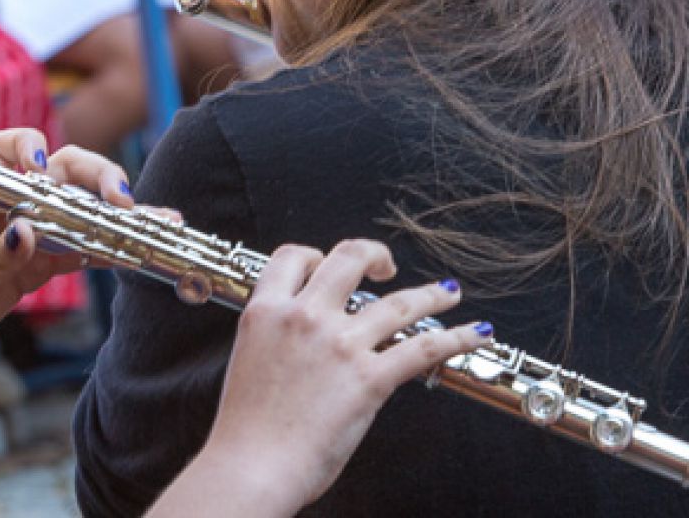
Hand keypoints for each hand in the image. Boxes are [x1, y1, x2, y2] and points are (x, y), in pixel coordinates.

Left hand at [0, 128, 133, 374]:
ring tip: (162, 220)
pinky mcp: (41, 266)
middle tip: (120, 199)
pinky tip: (142, 251)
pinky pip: (82, 251)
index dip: (25, 147)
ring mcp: (29, 237)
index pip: (0, 151)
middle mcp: (8, 212)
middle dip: (95, 176)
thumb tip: (30, 228)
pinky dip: (112, 250)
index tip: (39, 170)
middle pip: (59, 174)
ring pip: (80, 210)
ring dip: (118, 213)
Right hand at [193, 240, 490, 515]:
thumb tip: (300, 334)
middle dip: (374, 255)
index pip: (293, 257)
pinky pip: (423, 348)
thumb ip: (275, 336)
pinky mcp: (369, 378)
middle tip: (387, 266)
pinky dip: (456, 338)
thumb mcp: (249, 358)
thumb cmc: (245, 426)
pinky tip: (474, 333)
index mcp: (267, 310)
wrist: (252, 465)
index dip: (314, 255)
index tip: (328, 266)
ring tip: (448, 292)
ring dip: (430, 294)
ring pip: (397, 302)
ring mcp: (340, 344)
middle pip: (348, 260)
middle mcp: (304, 317)